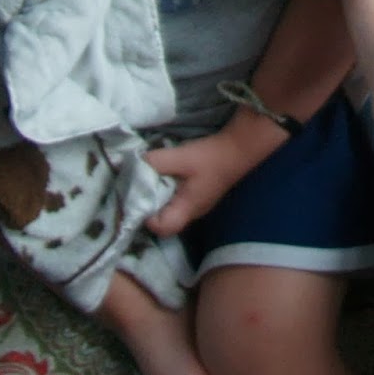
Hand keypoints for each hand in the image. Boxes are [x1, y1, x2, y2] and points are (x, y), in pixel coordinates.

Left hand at [144, 132, 258, 234]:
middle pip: (164, 220)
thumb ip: (155, 162)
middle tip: (140, 185)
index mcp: (187, 210)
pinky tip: (167, 172)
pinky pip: (178, 198)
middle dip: (149, 204)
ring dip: (159, 195)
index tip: (138, 195)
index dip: (145, 215)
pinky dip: (169, 188)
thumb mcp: (181, 158)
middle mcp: (192, 212)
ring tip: (151, 177)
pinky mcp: (200, 193)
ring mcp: (198, 203)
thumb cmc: (211, 157)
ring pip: (171, 208)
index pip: (160, 228)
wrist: (240, 146)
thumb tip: (133, 164)